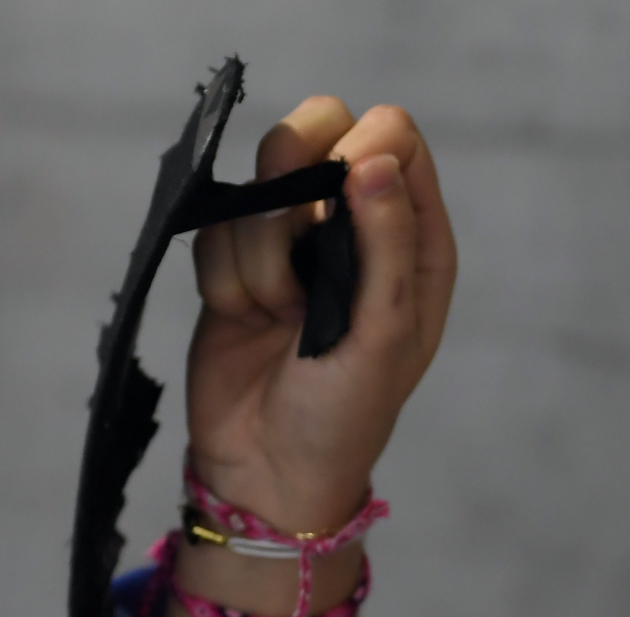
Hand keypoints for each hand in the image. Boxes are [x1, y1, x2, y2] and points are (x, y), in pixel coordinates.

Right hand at [186, 99, 455, 533]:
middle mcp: (354, 231)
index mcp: (413, 243)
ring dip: (261, 254)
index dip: (364, 142)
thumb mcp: (384, 334)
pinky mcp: (236, 263)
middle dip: (295, 171)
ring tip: (281, 314)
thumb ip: (386, 245)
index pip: (395, 139)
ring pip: (259, 186)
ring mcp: (290, 243)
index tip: (340, 180)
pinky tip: (247, 320)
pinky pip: (216, 230)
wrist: (267, 470)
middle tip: (298, 226)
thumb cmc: (345, 413)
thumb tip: (376, 158)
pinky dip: (226, 277)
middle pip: (318, 133)